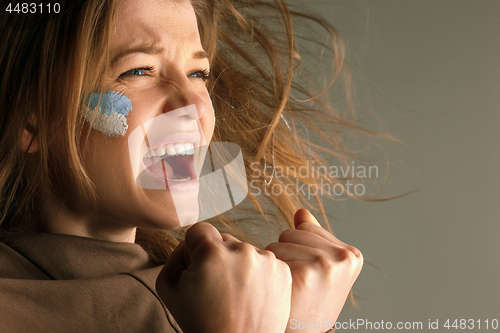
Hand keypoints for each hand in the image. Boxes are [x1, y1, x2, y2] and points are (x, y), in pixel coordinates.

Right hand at [156, 222, 291, 332]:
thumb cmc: (201, 322)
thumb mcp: (169, 288)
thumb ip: (175, 255)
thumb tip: (190, 243)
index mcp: (213, 253)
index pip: (200, 230)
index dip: (194, 249)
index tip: (198, 269)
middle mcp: (243, 251)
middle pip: (224, 240)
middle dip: (218, 257)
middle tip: (216, 287)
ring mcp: (266, 261)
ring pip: (245, 251)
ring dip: (239, 265)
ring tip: (236, 295)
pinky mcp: (283, 272)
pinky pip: (264, 262)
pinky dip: (258, 274)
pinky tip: (251, 296)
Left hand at [266, 209, 362, 332]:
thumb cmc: (307, 301)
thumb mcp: (319, 267)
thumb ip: (312, 237)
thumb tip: (301, 212)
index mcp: (351, 254)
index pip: (304, 226)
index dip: (297, 249)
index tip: (308, 274)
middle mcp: (344, 258)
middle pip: (290, 232)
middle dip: (287, 254)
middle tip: (298, 282)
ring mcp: (327, 265)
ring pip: (279, 243)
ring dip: (277, 264)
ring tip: (291, 287)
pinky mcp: (307, 274)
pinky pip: (273, 255)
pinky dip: (272, 273)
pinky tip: (284, 290)